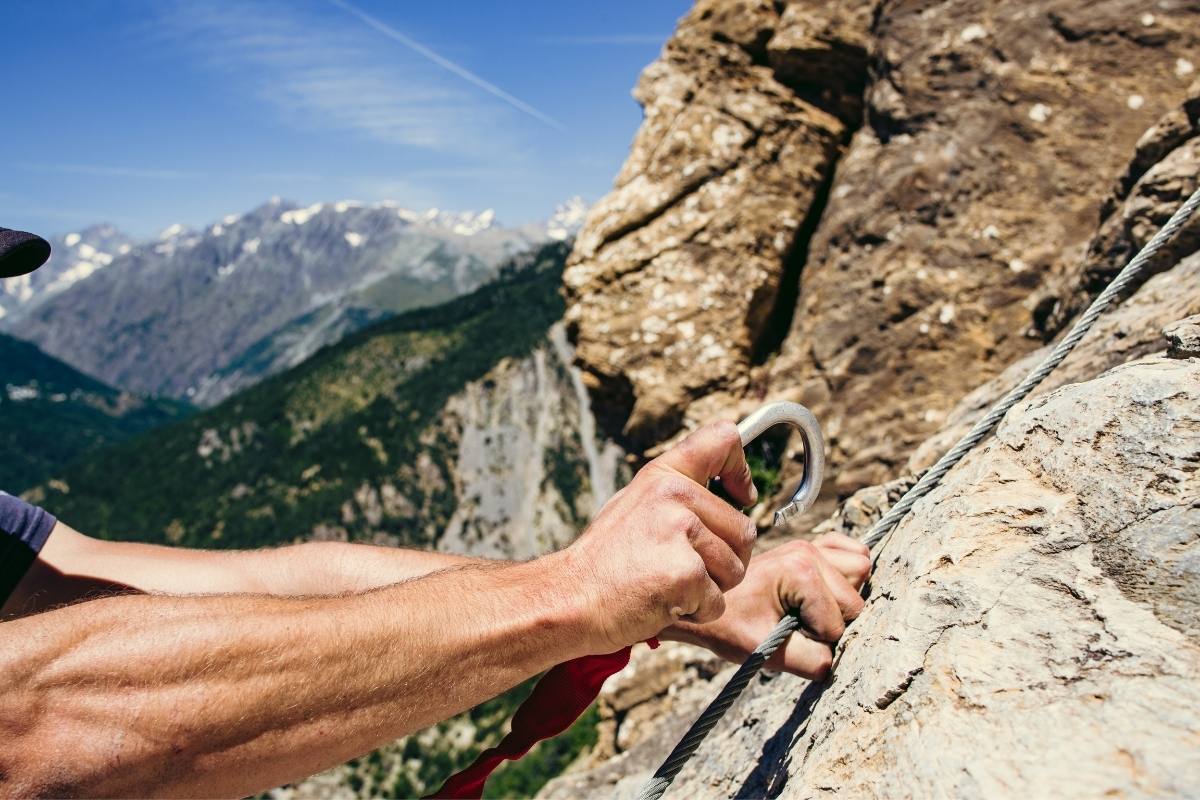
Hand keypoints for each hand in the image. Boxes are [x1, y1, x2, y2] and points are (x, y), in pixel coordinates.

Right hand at [564, 422, 758, 653]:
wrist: (569, 598)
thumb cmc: (605, 561)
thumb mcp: (636, 505)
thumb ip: (679, 494)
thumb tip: (734, 492)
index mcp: (664, 475)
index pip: (724, 440)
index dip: (741, 469)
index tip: (742, 495)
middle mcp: (675, 495)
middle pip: (745, 530)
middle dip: (726, 560)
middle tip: (680, 568)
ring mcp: (682, 533)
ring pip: (736, 569)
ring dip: (711, 589)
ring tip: (666, 585)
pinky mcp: (686, 573)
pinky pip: (718, 602)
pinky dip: (697, 612)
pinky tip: (662, 603)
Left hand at [662, 533, 870, 677]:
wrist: (710, 605)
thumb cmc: (732, 626)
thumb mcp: (769, 652)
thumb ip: (812, 661)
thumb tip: (842, 659)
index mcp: (800, 571)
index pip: (838, 622)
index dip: (818, 641)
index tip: (787, 637)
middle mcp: (809, 551)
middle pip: (855, 600)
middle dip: (833, 622)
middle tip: (799, 627)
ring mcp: (811, 545)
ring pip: (862, 571)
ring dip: (845, 597)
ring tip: (812, 609)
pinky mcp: (812, 546)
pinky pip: (853, 552)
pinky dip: (849, 572)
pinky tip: (828, 590)